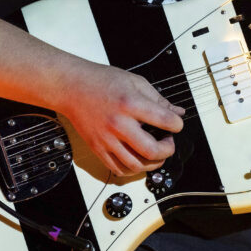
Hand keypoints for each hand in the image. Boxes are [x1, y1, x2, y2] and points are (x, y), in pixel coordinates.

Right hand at [57, 63, 186, 177]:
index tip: (176, 124)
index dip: (177, 125)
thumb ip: (158, 99)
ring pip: (136, 165)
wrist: (72, 87)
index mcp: (131, 104)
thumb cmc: (101, 81)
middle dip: (168, 150)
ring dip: (152, 164)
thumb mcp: (135, 81)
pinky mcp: (98, 148)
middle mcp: (119, 124)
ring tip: (155, 153)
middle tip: (168, 143)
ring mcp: (107, 139)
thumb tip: (177, 113)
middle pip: (152, 151)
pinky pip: (118, 169)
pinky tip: (138, 159)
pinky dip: (132, 169)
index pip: (165, 121)